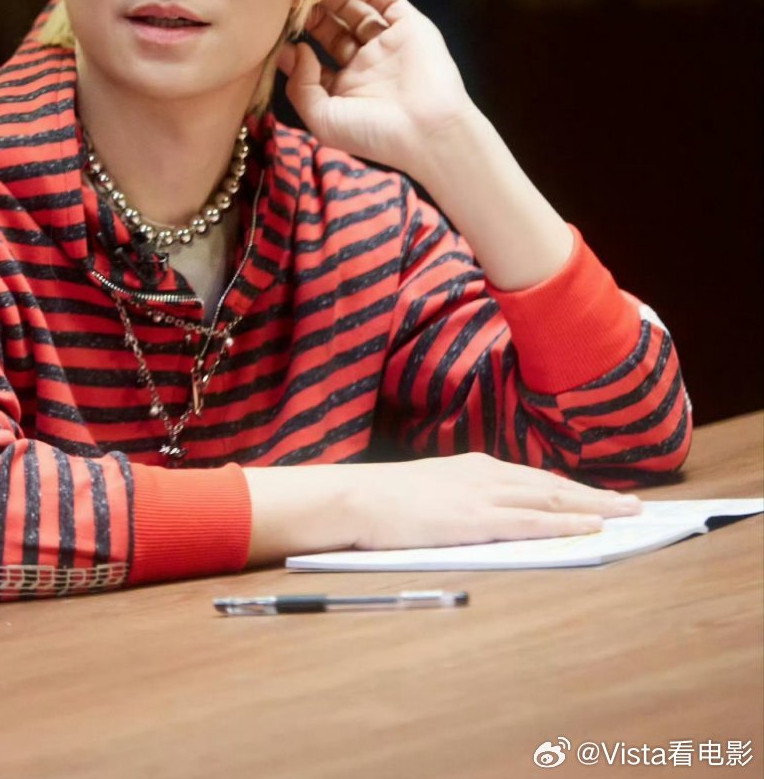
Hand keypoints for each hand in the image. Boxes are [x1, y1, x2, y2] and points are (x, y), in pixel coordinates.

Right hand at [244, 457, 641, 564]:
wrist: (357, 497)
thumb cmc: (389, 501)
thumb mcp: (436, 492)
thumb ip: (467, 499)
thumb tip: (492, 517)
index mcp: (478, 468)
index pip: (538, 479)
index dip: (575, 490)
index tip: (604, 497)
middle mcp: (488, 474)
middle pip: (555, 485)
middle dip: (598, 495)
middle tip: (636, 505)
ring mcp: (483, 495)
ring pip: (552, 499)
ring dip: (594, 506)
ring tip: (628, 515)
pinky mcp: (476, 518)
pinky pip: (531, 520)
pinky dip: (564, 522)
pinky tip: (589, 526)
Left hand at [277, 0, 473, 179]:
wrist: (428, 130)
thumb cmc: (374, 134)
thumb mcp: (323, 119)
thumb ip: (300, 86)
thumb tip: (294, 51)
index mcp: (345, 90)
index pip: (314, 60)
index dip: (294, 42)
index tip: (273, 27)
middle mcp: (366, 65)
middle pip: (332, 31)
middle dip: (312, 15)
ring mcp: (388, 45)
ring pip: (357, 12)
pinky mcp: (410, 27)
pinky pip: (386, 0)